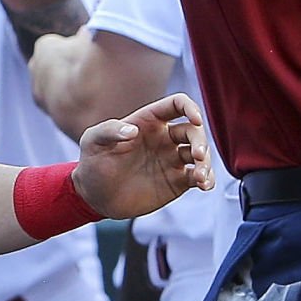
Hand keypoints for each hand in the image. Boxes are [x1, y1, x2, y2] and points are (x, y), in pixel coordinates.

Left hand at [73, 92, 212, 217]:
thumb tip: (132, 131)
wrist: (94, 196)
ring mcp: (171, 159)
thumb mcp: (93, 141)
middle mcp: (164, 138)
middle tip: (197, 155)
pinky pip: (198, 177)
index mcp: (148, 122)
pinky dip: (207, 180)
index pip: (176, 105)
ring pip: (200, 154)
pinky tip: (204, 185)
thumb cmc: (93, 162)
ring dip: (206, 163)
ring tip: (200, 176)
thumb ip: (109, 131)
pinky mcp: (176, 181)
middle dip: (200, 140)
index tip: (195, 119)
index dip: (190, 107)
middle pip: (193, 131)